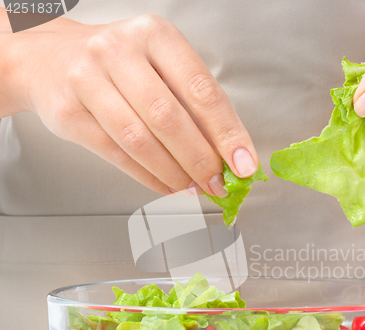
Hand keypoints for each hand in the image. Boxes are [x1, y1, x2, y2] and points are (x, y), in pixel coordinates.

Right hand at [0, 12, 258, 194]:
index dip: (227, 134)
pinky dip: (148, 177)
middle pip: (170, 118)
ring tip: (192, 187)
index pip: (202, 91)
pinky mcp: (68, 112)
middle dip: (200, 160)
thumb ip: (192, 107)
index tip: (244, 164)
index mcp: (155, 35)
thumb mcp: (160, 69)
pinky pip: (116, 155)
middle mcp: (119, 51)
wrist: (50, 58)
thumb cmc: (119, 66)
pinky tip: (166, 185)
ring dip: (174, 173)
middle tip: (217, 184)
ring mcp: (87, 79)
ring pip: (140, 140)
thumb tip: (227, 156)